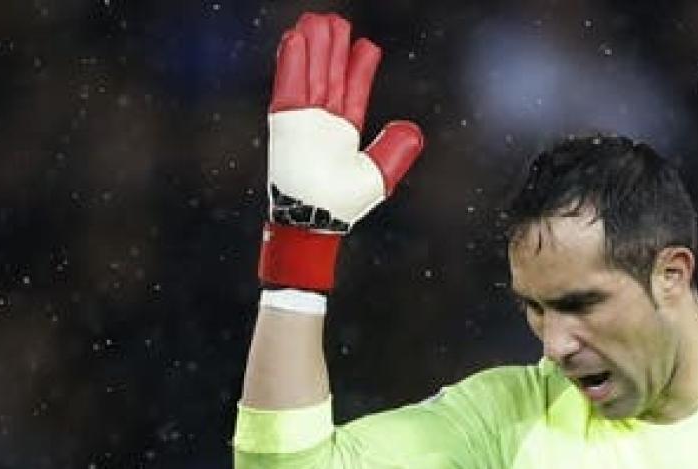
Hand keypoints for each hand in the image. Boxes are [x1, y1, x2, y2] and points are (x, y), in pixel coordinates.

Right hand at [257, 12, 424, 292]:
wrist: (316, 219)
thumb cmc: (342, 205)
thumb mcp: (377, 176)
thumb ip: (394, 151)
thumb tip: (412, 130)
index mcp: (345, 132)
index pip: (353, 91)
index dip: (359, 68)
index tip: (365, 45)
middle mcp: (323, 122)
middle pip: (329, 75)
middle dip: (332, 48)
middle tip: (335, 20)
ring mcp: (303, 120)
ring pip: (310, 74)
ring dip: (312, 47)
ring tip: (315, 21)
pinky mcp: (285, 122)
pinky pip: (288, 87)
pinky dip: (291, 64)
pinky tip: (295, 40)